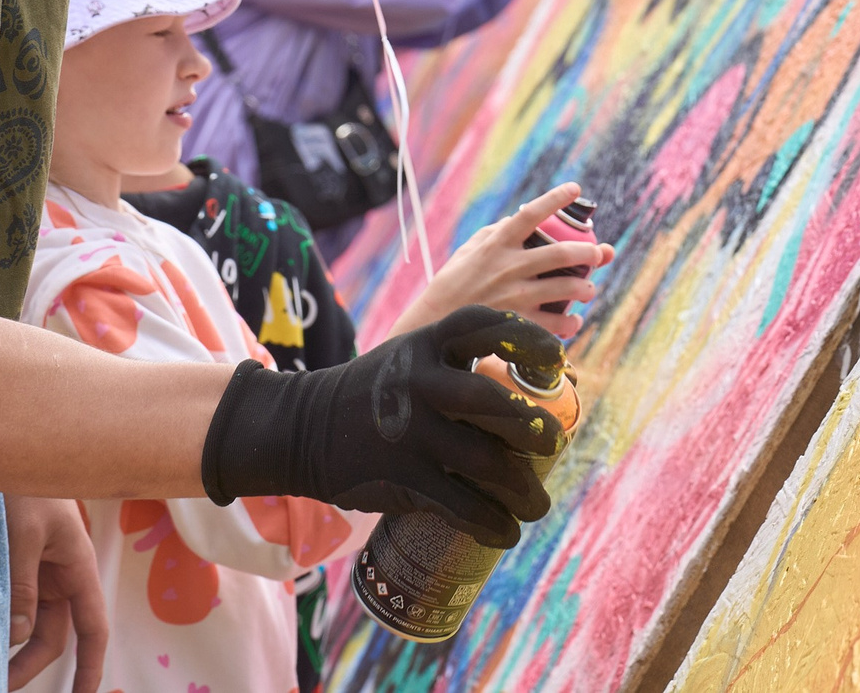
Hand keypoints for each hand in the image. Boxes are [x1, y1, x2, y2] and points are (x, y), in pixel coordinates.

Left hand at [5, 494, 107, 692]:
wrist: (5, 444)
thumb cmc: (26, 482)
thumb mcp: (23, 533)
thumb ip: (22, 585)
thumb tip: (18, 636)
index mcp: (77, 566)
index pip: (93, 628)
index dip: (90, 666)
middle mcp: (61, 574)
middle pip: (52, 635)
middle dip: (28, 664)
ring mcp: (37, 571)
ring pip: (28, 623)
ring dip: (9, 645)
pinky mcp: (16, 564)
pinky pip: (10, 603)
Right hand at [201, 307, 564, 548]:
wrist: (301, 428)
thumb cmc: (374, 393)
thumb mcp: (407, 359)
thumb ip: (456, 366)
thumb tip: (527, 397)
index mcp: (424, 345)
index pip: (481, 326)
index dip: (526, 337)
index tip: (558, 358)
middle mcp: (419, 383)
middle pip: (493, 400)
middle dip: (534, 427)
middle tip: (553, 443)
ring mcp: (411, 432)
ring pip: (487, 462)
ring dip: (524, 490)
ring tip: (537, 505)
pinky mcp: (403, 478)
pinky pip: (462, 506)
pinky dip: (492, 524)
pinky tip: (505, 532)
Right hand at [392, 182, 613, 340]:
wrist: (436, 324)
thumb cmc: (453, 283)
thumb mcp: (469, 250)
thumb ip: (496, 233)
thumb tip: (519, 219)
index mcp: (497, 244)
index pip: (531, 213)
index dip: (555, 199)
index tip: (575, 188)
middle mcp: (509, 267)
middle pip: (560, 252)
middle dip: (588, 252)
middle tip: (598, 253)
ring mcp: (515, 296)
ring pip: (565, 288)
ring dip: (585, 288)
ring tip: (587, 289)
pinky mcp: (518, 322)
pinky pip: (555, 324)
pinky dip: (570, 323)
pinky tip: (572, 321)